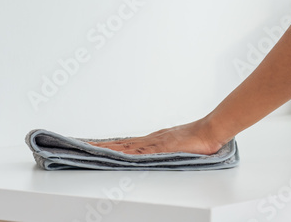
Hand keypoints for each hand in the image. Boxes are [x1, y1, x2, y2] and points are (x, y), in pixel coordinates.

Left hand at [85, 118, 226, 155]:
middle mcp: (149, 140)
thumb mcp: (177, 148)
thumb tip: (153, 158)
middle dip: (99, 145)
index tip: (90, 145)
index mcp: (152, 141)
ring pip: (124, 146)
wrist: (211, 131)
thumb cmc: (199, 140)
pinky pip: (138, 151)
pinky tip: (113, 153)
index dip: (106, 145)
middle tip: (79, 145)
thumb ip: (165, 152)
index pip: (123, 144)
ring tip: (87, 148)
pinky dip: (124, 152)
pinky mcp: (161, 147)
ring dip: (106, 147)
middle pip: (118, 143)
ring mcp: (154, 143)